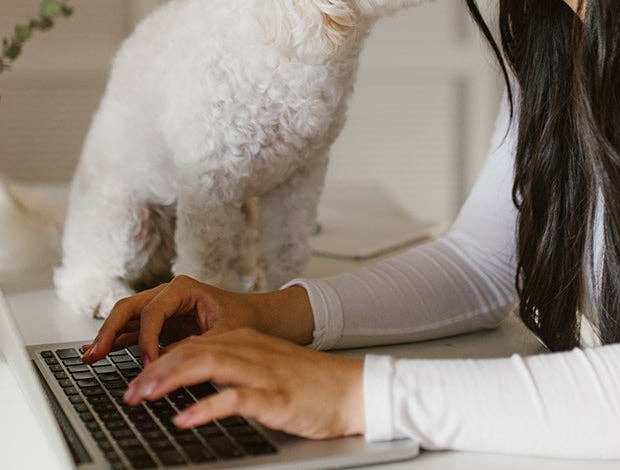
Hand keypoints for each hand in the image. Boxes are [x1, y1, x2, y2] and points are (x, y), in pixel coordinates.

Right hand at [82, 275, 262, 364]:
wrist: (254, 318)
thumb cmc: (242, 319)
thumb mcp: (225, 333)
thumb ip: (197, 345)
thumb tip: (168, 360)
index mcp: (182, 288)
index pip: (153, 312)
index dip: (147, 339)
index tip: (149, 364)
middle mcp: (167, 294)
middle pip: (129, 307)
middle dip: (110, 330)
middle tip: (94, 353)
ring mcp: (161, 308)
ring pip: (126, 318)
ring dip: (108, 336)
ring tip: (89, 357)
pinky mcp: (160, 324)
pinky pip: (133, 331)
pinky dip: (117, 342)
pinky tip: (101, 354)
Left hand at [122, 328, 364, 439]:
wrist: (350, 389)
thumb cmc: (308, 383)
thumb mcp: (264, 368)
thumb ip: (232, 368)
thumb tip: (194, 376)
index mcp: (246, 341)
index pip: (193, 344)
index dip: (160, 360)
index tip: (136, 380)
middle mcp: (250, 350)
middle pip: (193, 352)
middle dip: (156, 370)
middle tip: (128, 392)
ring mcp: (262, 371)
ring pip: (207, 366)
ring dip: (170, 381)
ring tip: (143, 398)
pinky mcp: (274, 394)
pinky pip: (234, 398)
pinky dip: (206, 408)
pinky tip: (183, 419)